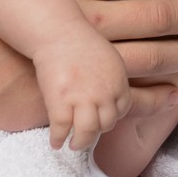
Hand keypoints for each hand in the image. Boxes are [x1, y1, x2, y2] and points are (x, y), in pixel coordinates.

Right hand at [35, 32, 130, 151]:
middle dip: (96, 132)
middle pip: (106, 124)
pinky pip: (61, 128)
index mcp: (118, 82)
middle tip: (86, 136)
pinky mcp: (60, 101)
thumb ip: (112, 79)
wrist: (57, 31)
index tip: (100, 121)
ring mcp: (81, 98)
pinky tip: (55, 142)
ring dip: (80, 142)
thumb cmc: (79, 41)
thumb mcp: (109, 58)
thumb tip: (110, 96)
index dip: (110, 118)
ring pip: (87, 132)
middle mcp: (103, 93)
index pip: (122, 110)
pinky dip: (58, 139)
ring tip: (73, 145)